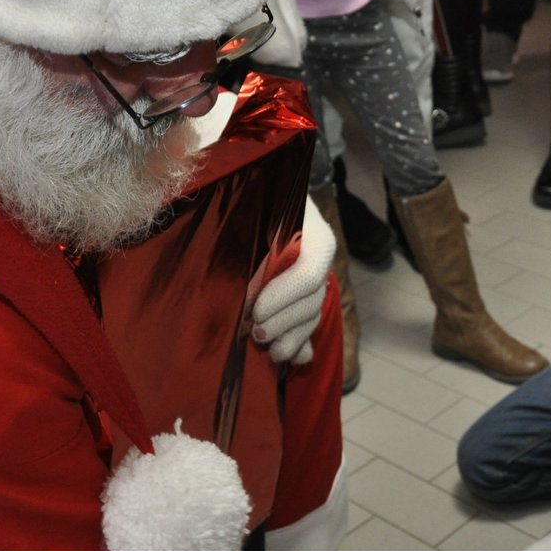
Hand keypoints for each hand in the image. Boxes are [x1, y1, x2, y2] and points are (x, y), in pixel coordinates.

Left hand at [250, 195, 336, 364]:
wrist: (261, 191)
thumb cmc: (250, 198)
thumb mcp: (250, 208)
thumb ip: (244, 228)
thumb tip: (232, 258)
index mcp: (313, 234)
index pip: (310, 273)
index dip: (285, 296)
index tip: (255, 309)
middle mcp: (319, 259)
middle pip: (312, 300)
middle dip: (284, 322)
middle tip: (254, 332)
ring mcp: (313, 279)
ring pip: (312, 316)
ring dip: (292, 338)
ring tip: (267, 350)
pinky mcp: (302, 297)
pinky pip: (310, 325)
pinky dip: (302, 345)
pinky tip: (292, 359)